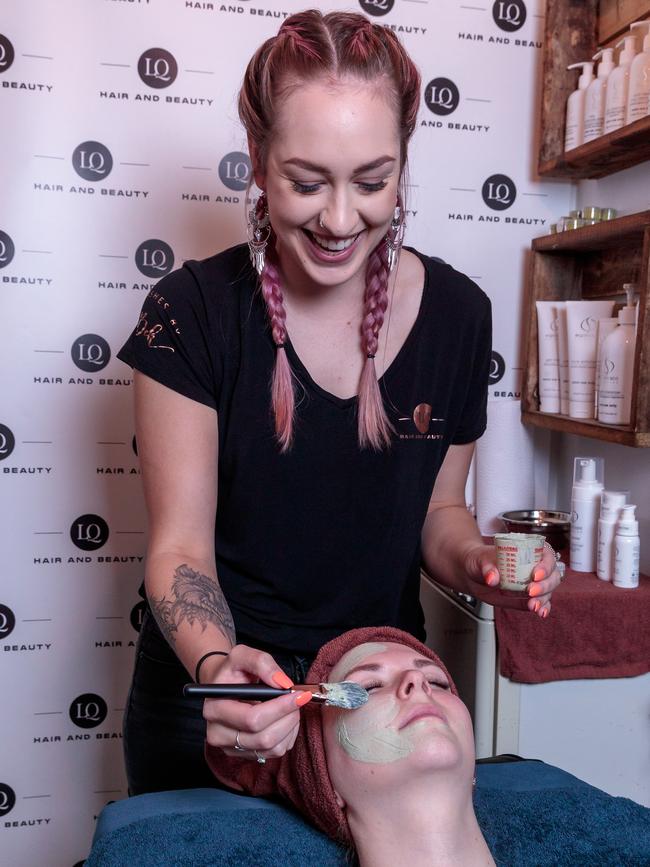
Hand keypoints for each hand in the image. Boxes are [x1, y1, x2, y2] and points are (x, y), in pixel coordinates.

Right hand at [202, 644, 310, 761]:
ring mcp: (230, 748)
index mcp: (215, 708)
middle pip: (264, 737)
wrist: (224, 686)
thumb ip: (261, 662)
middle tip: (297, 699)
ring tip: (289, 707)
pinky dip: (287, 736)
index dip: (280, 708)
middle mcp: (218, 733)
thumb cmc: (233, 671)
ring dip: (290, 727)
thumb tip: (282, 683)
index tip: (297, 694)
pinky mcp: (244, 755)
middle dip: (288, 717)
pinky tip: (283, 718)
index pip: (252, 719)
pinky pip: (275, 752)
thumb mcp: (242, 655)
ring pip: (272, 748)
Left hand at [464, 542, 562, 618]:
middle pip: (552, 575)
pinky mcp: (528, 597)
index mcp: (527, 551)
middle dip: (545, 585)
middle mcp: (534, 566)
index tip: (535, 575)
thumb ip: (486, 567)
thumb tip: (492, 578)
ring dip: (544, 598)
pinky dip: (543, 608)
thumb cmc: (479, 560)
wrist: (472, 574)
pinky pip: (541, 603)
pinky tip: (540, 612)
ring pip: (549, 590)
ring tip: (533, 605)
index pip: (546, 555)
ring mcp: (533, 583)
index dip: (545, 565)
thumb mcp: (480, 559)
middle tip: (531, 591)